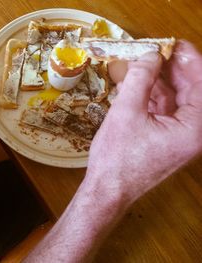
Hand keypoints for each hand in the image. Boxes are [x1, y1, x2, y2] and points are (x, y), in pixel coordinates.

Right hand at [86, 40, 201, 202]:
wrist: (107, 190)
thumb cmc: (117, 158)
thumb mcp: (126, 112)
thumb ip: (140, 79)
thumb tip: (149, 55)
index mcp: (195, 129)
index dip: (190, 60)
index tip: (174, 44)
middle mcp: (194, 133)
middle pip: (191, 91)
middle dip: (173, 69)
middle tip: (155, 51)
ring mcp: (180, 137)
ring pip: (177, 99)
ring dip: (160, 81)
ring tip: (142, 64)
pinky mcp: (166, 139)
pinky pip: (165, 110)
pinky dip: (152, 96)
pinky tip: (137, 84)